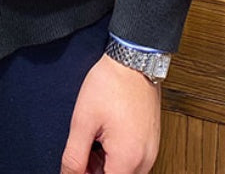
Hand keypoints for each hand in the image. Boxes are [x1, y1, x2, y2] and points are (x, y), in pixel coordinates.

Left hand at [61, 55, 161, 173]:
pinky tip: (104, 137)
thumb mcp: (83, 120)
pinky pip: (133, 161)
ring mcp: (150, 151)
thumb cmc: (110, 85)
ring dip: (105, 166)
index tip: (77, 165)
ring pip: (124, 172)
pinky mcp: (151, 141)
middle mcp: (144, 160)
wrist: (133, 61)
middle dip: (95, 172)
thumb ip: (74, 156)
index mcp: (128, 160)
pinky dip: (116, 156)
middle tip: (81, 151)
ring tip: (92, 140)